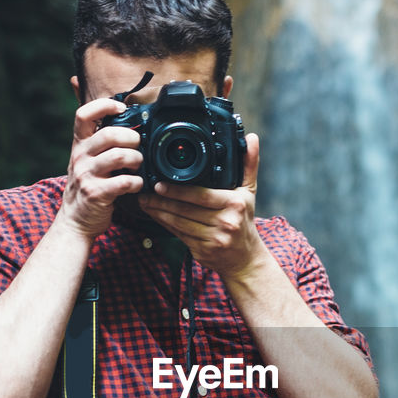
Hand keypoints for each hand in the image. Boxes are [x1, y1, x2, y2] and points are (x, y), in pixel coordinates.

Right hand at [57, 97, 144, 238]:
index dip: (104, 106)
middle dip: (132, 138)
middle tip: (138, 146)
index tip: (122, 109)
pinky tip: (137, 184)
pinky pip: (124, 182)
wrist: (75, 219)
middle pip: (110, 134)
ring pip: (120, 156)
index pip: (83, 114)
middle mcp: (80, 156)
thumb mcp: (85, 157)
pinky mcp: (96, 193)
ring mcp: (87, 175)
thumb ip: (95, 134)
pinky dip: (137, 183)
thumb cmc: (88, 184)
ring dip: (137, 159)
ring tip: (138, 165)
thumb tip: (92, 94)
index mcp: (79, 144)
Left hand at [137, 133, 264, 278]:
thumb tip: (251, 139)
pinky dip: (165, 224)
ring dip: (159, 212)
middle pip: (186, 209)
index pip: (200, 195)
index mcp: (234, 204)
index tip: (159, 184)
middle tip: (146, 192)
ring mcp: (213, 239)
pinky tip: (156, 216)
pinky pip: (179, 235)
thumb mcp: (249, 192)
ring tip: (145, 202)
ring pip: (179, 223)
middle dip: (162, 201)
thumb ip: (248, 164)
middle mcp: (225, 222)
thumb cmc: (244, 222)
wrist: (245, 259)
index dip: (177, 190)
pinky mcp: (202, 251)